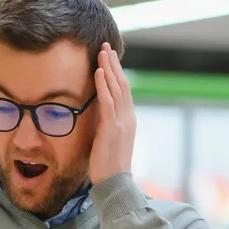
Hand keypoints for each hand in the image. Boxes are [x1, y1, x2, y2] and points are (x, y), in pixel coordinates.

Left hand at [89, 43, 135, 184]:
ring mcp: (122, 122)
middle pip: (122, 84)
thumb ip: (108, 124)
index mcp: (129, 120)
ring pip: (116, 89)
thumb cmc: (110, 164)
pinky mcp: (112, 128)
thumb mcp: (111, 140)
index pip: (124, 91)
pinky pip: (108, 101)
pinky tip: (99, 71)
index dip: (117, 72)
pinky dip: (104, 85)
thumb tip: (100, 114)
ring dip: (108, 68)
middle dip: (113, 64)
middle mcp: (128, 118)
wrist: (115, 182)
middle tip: (106, 46)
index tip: (110, 58)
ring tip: (102, 52)